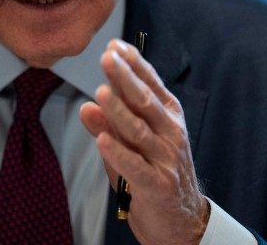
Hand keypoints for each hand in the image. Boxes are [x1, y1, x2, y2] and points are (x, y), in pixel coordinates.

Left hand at [80, 39, 208, 244]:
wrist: (181, 220)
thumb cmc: (153, 172)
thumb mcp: (132, 143)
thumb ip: (110, 124)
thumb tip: (86, 105)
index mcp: (168, 116)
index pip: (150, 84)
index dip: (133, 64)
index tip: (114, 46)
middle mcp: (171, 133)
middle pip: (145, 101)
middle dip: (125, 77)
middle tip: (107, 58)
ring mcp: (166, 159)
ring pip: (139, 130)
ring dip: (119, 110)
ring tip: (101, 92)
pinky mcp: (157, 186)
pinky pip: (134, 166)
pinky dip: (118, 153)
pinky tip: (102, 140)